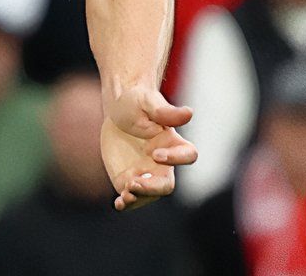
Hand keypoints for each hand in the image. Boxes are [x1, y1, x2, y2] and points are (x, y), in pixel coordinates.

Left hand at [101, 88, 196, 210]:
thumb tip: (189, 113)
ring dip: (139, 197)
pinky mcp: (129, 179)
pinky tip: (119, 203)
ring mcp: (147, 174)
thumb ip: (165, 111)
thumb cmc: (136, 103)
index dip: (176, 158)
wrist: (116, 113)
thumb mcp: (147, 102)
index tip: (155, 153)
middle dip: (152, 187)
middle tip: (133, 182)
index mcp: (173, 143)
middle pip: (166, 185)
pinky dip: (127, 203)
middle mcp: (163, 163)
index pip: (187, 155)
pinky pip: (132, 197)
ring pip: (150, 194)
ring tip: (125, 194)